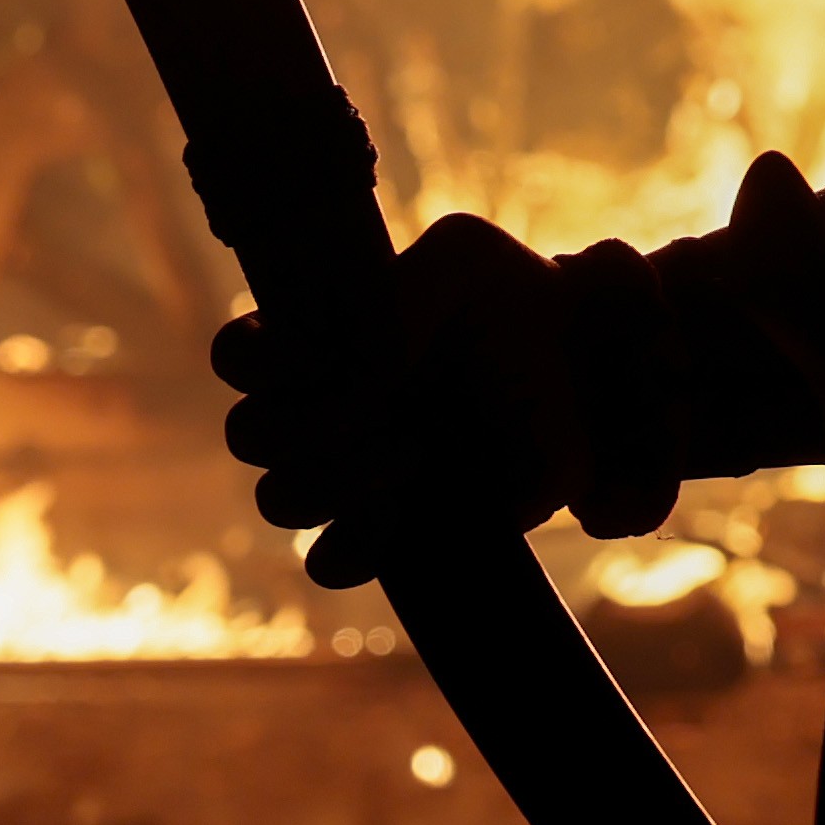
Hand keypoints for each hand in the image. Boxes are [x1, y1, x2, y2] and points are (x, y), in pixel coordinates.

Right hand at [215, 213, 631, 586]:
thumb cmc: (514, 300)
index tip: (320, 353)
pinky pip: (330, 563)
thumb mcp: (461, 261)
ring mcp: (354, 474)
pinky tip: (410, 506)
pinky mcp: (397, 531)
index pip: (238, 356)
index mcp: (322, 341)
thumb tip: (353, 377)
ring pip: (280, 499)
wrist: (586, 367)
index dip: (257, 360)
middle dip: (307, 423)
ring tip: (416, 449)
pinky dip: (356, 541)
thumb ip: (396, 299)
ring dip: (339, 477)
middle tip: (392, 406)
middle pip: (248, 436)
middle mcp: (325, 411)